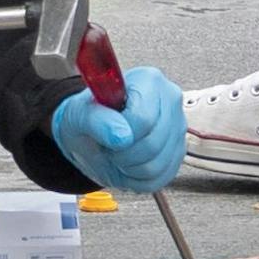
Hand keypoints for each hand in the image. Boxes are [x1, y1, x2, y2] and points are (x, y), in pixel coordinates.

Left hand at [50, 66, 185, 192]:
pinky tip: (129, 162)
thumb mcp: (80, 114)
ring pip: (157, 164)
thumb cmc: (88, 118)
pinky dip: (137, 177)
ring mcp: (178, 127)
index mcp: (149, 81)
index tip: (107, 131)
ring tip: (118, 151)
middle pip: (153, 143)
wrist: (90, 135)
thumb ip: (97, 120)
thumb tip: (121, 135)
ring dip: (128, 166)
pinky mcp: (178, 152)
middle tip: (109, 144)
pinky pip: (160, 177)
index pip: (143, 118)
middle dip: (123, 153)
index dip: (119, 133)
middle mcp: (170, 100)